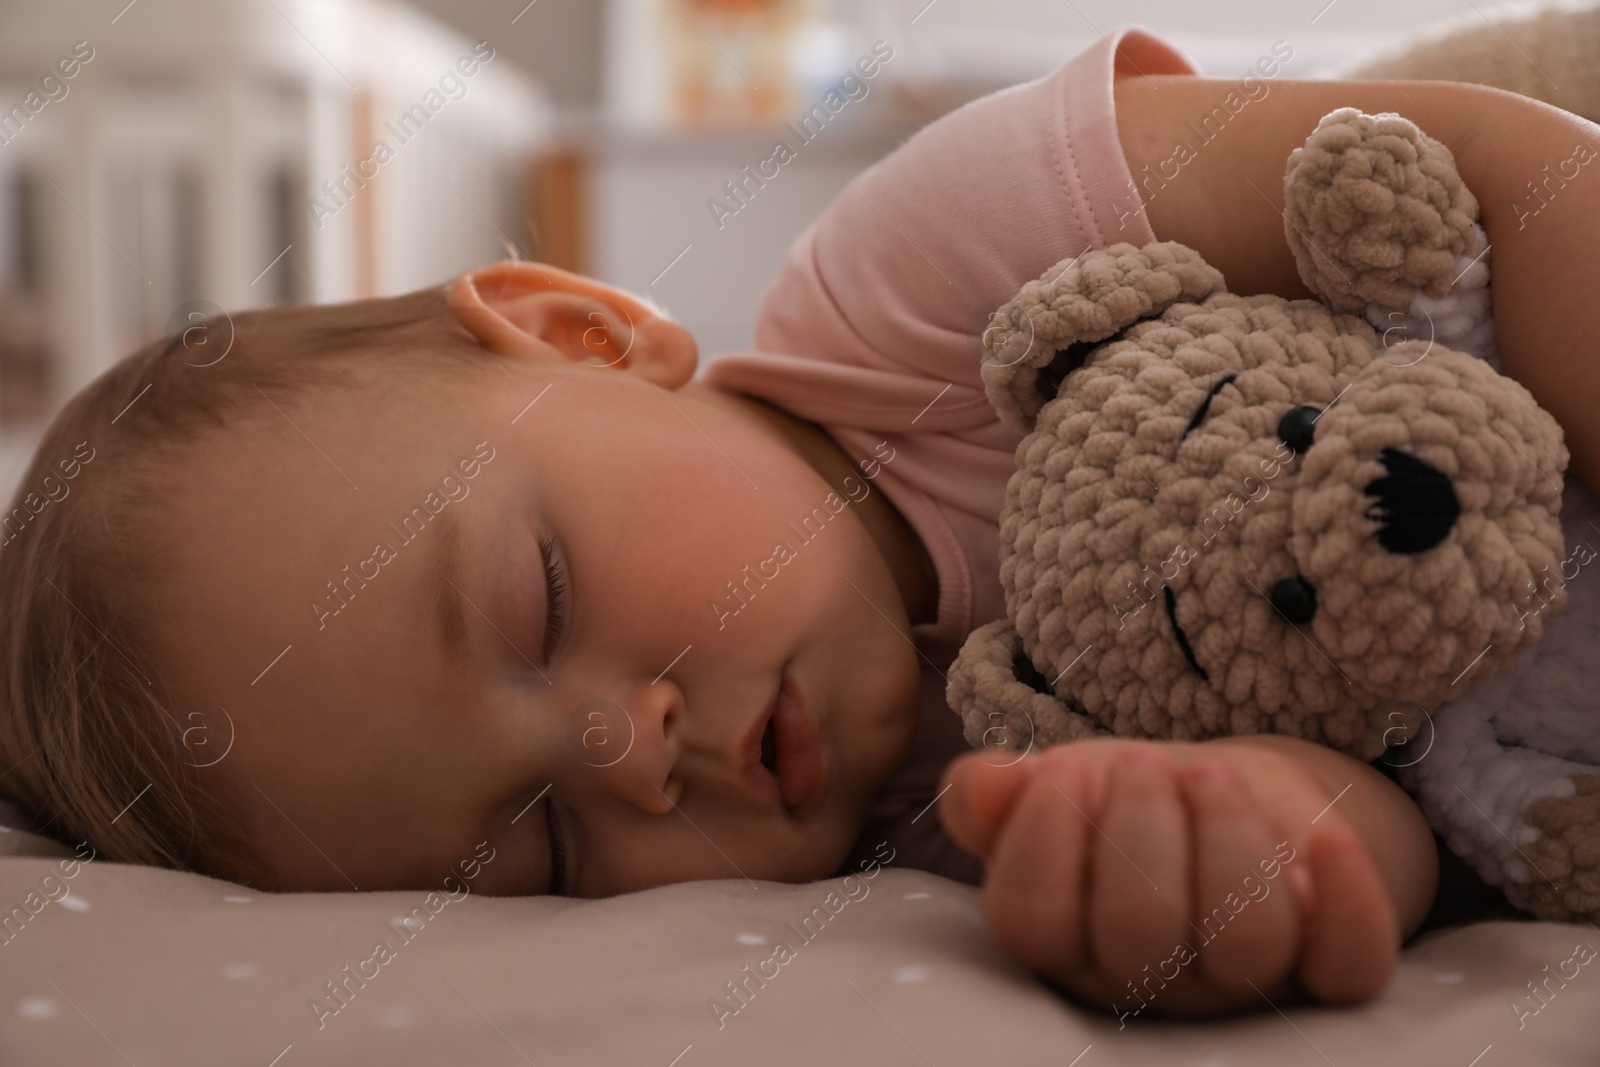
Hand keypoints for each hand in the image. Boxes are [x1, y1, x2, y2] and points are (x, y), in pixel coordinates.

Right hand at [938, 738, 1400, 1016]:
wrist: (1218, 807)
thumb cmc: (1116, 807)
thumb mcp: (1050, 789)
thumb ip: (995, 795)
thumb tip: (988, 780)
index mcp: (1065, 939)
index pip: (1031, 922)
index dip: (1042, 841)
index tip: (1064, 772)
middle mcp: (1148, 979)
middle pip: (1139, 935)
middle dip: (1139, 826)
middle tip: (1146, 762)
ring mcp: (1241, 982)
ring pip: (1247, 944)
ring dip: (1230, 840)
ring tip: (1209, 772)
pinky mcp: (1326, 967)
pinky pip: (1351, 968)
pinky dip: (1350, 901)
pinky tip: (1323, 838)